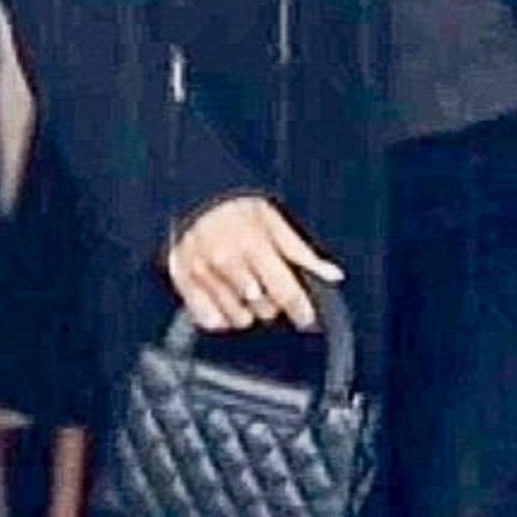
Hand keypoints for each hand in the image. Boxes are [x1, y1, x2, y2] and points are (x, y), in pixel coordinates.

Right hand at [167, 195, 342, 335]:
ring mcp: (203, 275)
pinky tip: (225, 298)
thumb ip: (302, 253)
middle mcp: (226, 262)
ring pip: (238, 319)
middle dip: (272, 303)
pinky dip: (221, 315)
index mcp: (253, 244)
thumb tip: (332, 275)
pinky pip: (211, 320)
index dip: (301, 310)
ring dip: (247, 310)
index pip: (285, 292)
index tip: (306, 317)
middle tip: (267, 286)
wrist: (190, 195)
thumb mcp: (274, 221)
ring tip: (245, 290)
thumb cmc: (235, 207)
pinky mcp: (184, 285)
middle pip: (263, 310)